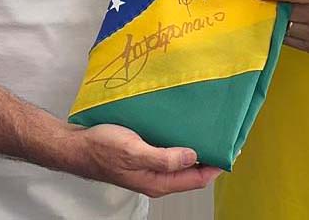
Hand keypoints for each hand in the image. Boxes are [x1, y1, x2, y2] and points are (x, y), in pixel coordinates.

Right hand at [74, 124, 221, 197]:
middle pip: (192, 172)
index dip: (216, 166)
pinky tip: (185, 127)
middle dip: (211, 157)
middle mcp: (157, 177)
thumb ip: (163, 158)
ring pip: (183, 161)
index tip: (231, 148)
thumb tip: (193, 156)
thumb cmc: (102, 148)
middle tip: (224, 135)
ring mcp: (151, 167)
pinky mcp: (145, 155)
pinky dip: (182, 142)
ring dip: (197, 148)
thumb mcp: (134, 151)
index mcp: (158, 182)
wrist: (77, 145)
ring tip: (210, 129)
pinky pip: (171, 152)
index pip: (197, 179)